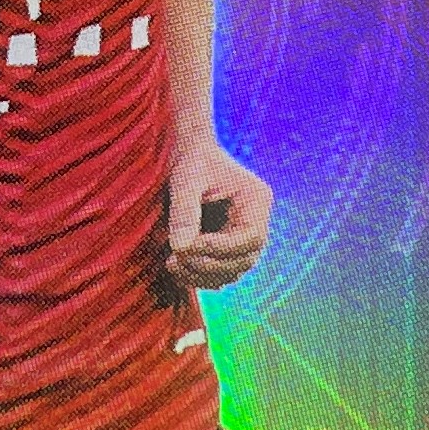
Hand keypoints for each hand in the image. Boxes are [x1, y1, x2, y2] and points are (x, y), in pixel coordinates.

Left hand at [168, 141, 272, 288]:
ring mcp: (241, 237)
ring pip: (231, 272)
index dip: (222, 248)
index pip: (251, 237)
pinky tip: (175, 265)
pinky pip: (218, 272)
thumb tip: (180, 248)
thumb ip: (184, 212)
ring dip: (202, 275)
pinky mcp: (225, 247)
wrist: (188, 153)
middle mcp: (255, 222)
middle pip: (244, 260)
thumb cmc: (190, 160)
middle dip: (209, 265)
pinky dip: (198, 275)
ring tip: (171, 263)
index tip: (188, 245)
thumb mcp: (186, 180)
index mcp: (256, 200)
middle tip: (174, 259)